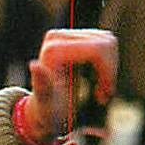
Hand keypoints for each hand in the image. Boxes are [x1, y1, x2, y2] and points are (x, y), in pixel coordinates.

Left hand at [21, 28, 117, 144]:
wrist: (46, 108)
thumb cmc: (48, 110)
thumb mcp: (47, 103)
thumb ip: (42, 86)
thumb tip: (34, 65)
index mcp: (52, 50)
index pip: (97, 50)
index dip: (107, 73)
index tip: (102, 97)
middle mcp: (56, 37)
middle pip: (105, 44)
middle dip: (110, 71)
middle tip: (104, 96)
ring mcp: (67, 34)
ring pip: (109, 43)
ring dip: (110, 70)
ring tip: (101, 92)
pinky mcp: (77, 36)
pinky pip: (106, 44)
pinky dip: (108, 66)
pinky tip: (99, 82)